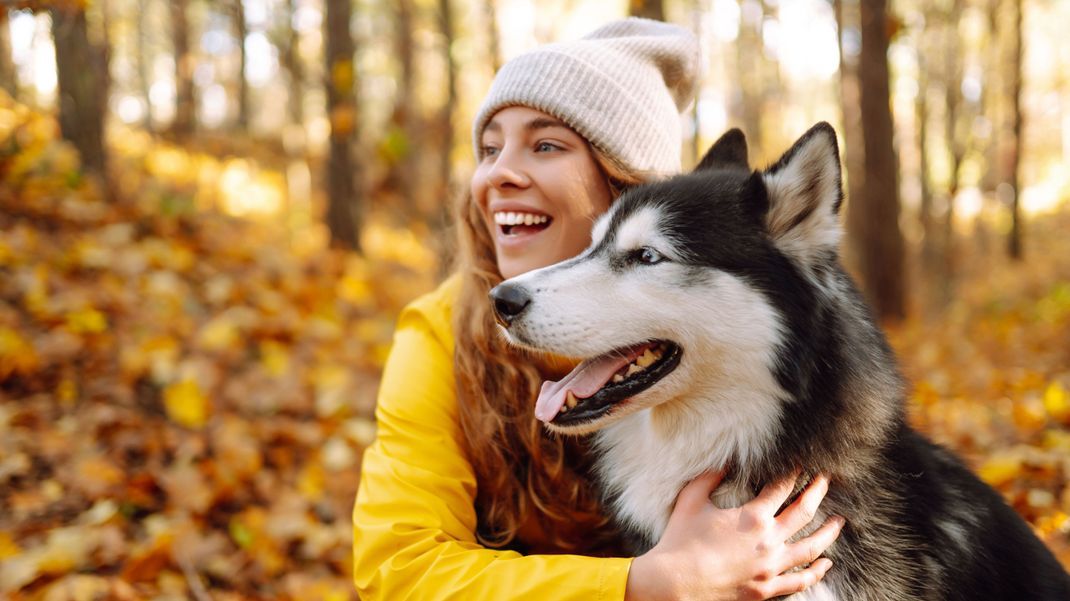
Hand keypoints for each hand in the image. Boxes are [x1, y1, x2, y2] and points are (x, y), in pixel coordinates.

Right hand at [624, 470, 843, 600]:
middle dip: (818, 491)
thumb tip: (724, 461)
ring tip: (839, 521)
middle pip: (805, 512)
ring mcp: (770, 567)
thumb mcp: (691, 501)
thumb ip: (709, 477)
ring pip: (811, 547)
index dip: (794, 472)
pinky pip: (800, 580)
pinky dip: (816, 571)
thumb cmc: (680, 541)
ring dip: (828, 532)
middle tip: (826, 479)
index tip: (802, 462)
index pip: (782, 487)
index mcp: (752, 517)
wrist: (675, 583)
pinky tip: (825, 563)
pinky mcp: (766, 589)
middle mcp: (768, 541)